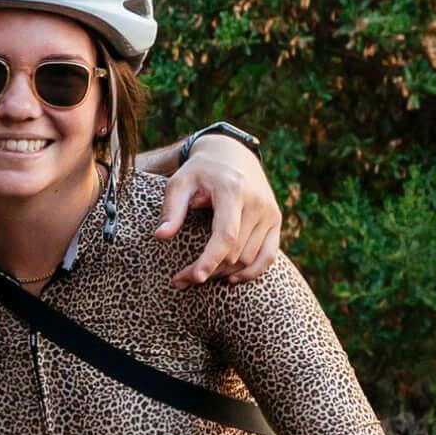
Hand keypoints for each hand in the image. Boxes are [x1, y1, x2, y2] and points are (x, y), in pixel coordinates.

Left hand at [159, 132, 280, 285]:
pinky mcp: (276, 220)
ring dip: (223, 273)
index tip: (195, 277)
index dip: (211, 258)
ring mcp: (270, 212)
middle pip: (235, 251)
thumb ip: (171, 209)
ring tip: (196, 277)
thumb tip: (160, 236)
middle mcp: (257, 202)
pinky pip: (269, 255)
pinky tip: (231, 279)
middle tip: (179, 281)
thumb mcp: (180, 182)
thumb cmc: (200, 170)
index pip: (226, 234)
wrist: (232, 154)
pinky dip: (252, 272)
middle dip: (207, 270)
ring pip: (248, 257)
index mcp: (233, 191)